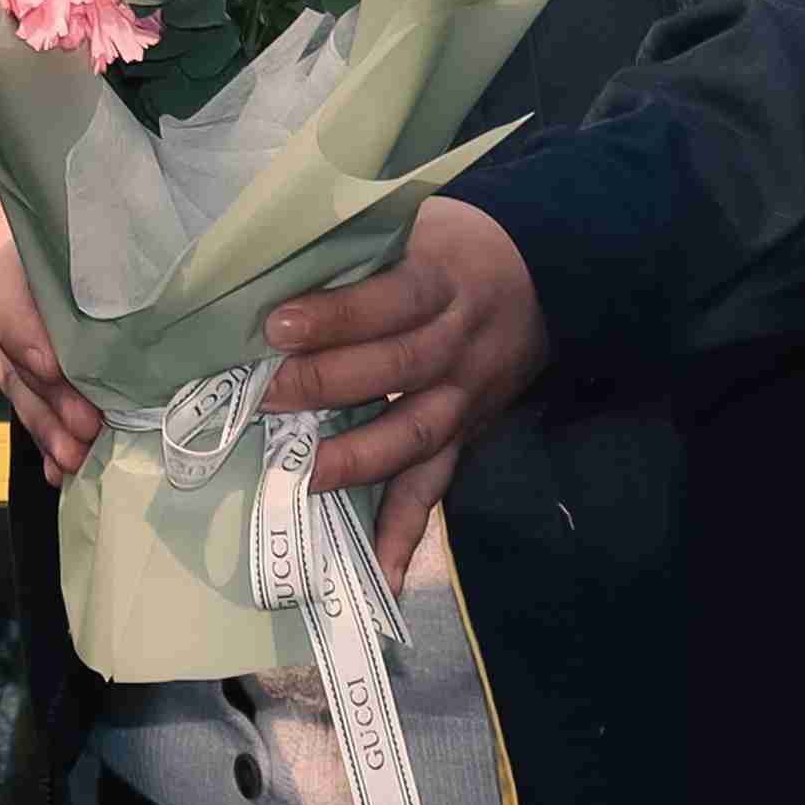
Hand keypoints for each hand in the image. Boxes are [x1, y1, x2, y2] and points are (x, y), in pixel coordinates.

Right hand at [0, 168, 103, 477]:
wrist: (5, 174)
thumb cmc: (44, 180)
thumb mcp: (60, 179)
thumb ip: (93, 200)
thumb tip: (162, 234)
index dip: (24, 330)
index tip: (55, 368)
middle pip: (8, 352)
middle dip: (47, 400)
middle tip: (85, 434)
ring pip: (14, 381)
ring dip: (44, 426)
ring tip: (74, 463)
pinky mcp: (9, 342)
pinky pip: (20, 389)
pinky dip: (40, 429)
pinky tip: (62, 465)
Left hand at [265, 198, 547, 583]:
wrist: (542, 278)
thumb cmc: (451, 246)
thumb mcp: (416, 225)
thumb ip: (356, 247)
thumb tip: (261, 262)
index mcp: (443, 279)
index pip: (390, 299)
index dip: (336, 316)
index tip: (277, 324)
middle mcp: (459, 341)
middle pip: (398, 367)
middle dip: (327, 385)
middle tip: (264, 395)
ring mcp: (466, 396)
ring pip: (416, 432)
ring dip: (358, 459)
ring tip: (305, 474)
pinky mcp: (465, 437)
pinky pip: (435, 489)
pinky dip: (405, 536)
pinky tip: (379, 579)